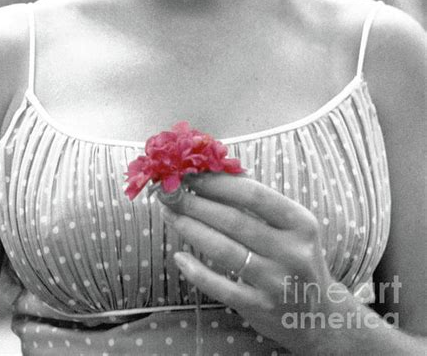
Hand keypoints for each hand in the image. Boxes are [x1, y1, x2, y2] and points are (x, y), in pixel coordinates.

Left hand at [158, 172, 338, 353]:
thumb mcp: (292, 227)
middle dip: (195, 203)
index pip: (254, 195)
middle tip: (169, 192)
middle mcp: (292, 252)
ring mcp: (275, 282)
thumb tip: (217, 172)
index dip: (218, 183)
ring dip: (190, 229)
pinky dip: (196, 270)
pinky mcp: (259, 307)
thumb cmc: (296, 258)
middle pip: (233, 221)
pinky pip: (220, 286)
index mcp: (301, 223)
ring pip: (223, 250)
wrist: (318, 316)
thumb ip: (260, 202)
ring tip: (169, 214)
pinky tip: (179, 256)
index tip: (191, 174)